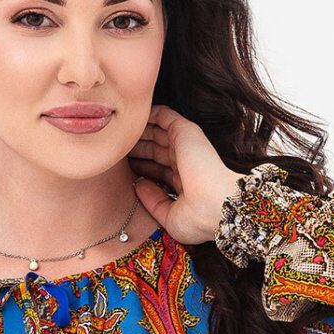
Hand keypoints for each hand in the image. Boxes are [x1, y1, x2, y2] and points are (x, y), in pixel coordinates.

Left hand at [126, 103, 245, 245]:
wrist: (217, 206)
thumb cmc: (198, 219)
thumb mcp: (170, 218)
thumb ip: (153, 201)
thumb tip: (138, 183)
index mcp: (185, 183)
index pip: (159, 170)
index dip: (141, 167)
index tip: (123, 169)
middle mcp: (186, 163)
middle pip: (156, 151)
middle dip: (137, 148)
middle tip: (116, 148)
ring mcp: (186, 146)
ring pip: (157, 132)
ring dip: (139, 131)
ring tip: (119, 131)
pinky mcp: (185, 131)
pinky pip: (164, 115)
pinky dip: (149, 114)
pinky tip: (133, 115)